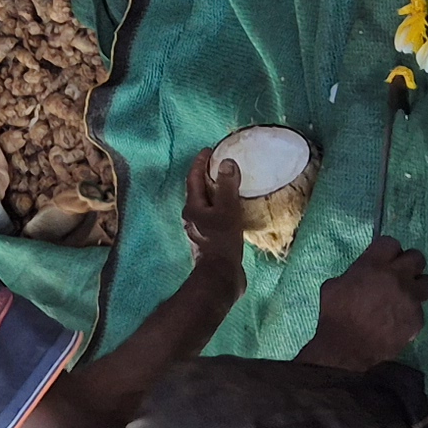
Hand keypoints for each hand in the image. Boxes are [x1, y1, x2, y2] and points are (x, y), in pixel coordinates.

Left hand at [180, 151, 247, 283]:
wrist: (221, 277)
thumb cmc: (222, 242)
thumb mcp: (226, 210)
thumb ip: (226, 186)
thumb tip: (226, 163)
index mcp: (192, 207)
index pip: (193, 178)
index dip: (200, 162)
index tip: (209, 150)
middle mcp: (192, 217)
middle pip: (198, 191)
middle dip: (208, 176)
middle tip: (222, 164)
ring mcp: (201, 230)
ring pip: (207, 205)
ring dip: (216, 193)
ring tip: (231, 184)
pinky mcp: (212, 241)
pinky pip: (216, 217)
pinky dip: (224, 208)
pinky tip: (235, 209)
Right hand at [305, 236, 427, 369]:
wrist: (347, 348)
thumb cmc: (335, 315)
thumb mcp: (334, 285)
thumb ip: (354, 274)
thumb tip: (362, 274)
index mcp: (374, 264)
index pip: (392, 243)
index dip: (389, 252)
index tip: (386, 260)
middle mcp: (397, 276)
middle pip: (417, 257)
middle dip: (409, 265)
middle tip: (400, 276)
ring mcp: (410, 297)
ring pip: (427, 282)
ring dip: (417, 287)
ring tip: (406, 297)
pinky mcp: (417, 318)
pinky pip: (420, 310)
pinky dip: (410, 314)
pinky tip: (398, 322)